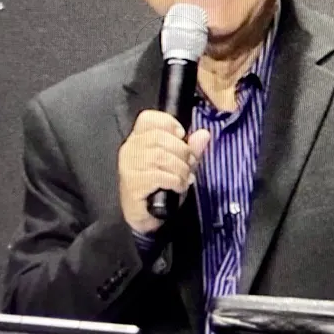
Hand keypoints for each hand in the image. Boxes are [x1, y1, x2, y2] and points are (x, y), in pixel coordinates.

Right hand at [117, 110, 211, 234]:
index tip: (182, 136)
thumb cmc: (160, 186)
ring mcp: (129, 166)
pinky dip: (175, 181)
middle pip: (159, 137)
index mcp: (138, 138)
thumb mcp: (179, 164)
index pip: (147, 118)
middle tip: (189, 164)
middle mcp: (130, 149)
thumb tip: (204, 134)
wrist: (145, 215)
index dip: (168, 123)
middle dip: (182, 151)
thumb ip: (191, 148)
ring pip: (160, 156)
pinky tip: (178, 186)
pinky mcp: (132, 183)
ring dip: (180, 168)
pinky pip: (159, 175)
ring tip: (184, 178)